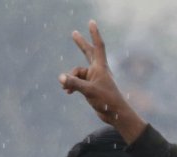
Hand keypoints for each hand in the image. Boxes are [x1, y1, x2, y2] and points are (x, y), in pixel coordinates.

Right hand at [58, 20, 146, 144]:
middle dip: (81, 44)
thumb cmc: (107, 101)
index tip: (91, 22)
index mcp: (100, 67)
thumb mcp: (88, 91)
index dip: (94, 34)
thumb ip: (73, 83)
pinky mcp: (92, 87)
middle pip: (88, 53)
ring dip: (70, 79)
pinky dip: (72, 85)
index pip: (97, 46)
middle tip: (74, 33)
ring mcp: (95, 79)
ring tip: (66, 90)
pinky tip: (67, 92)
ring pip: (78, 73)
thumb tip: (60, 78)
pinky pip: (78, 82)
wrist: (116, 115)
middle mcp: (98, 71)